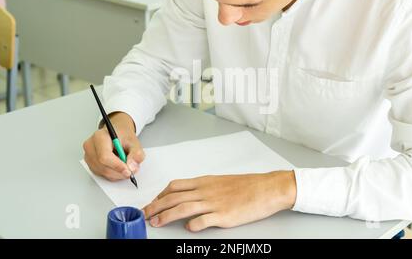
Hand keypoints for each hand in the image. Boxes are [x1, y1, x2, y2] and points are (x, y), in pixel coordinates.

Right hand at [83, 112, 144, 180]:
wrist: (117, 133)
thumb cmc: (123, 136)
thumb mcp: (135, 142)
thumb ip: (136, 154)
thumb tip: (132, 167)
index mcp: (100, 137)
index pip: (105, 156)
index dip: (117, 166)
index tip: (128, 171)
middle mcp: (90, 146)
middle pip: (103, 167)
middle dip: (119, 172)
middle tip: (131, 171)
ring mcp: (88, 156)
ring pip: (102, 172)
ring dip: (117, 174)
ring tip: (125, 165)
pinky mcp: (90, 164)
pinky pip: (101, 174)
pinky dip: (112, 174)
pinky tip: (118, 167)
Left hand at [142, 171, 296, 231]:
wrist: (267, 188)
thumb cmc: (247, 186)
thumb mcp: (221, 182)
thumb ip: (204, 189)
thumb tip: (189, 197)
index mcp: (204, 182)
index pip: (175, 186)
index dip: (160, 195)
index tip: (152, 203)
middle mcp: (206, 191)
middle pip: (173, 197)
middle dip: (155, 206)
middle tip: (144, 214)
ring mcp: (214, 203)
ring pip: (183, 208)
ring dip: (166, 216)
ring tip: (155, 223)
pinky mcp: (224, 215)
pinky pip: (204, 220)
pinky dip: (193, 225)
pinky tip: (188, 229)